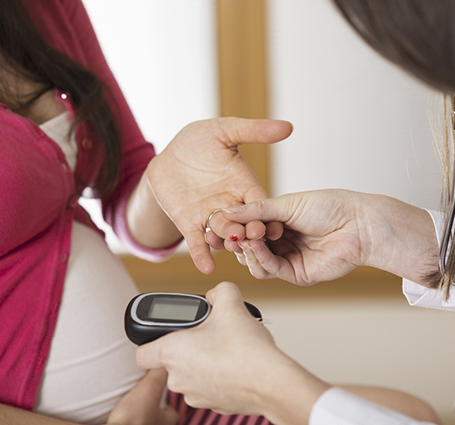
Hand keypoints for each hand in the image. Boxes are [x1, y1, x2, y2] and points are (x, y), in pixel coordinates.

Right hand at [105, 369, 177, 424]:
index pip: (172, 409)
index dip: (166, 398)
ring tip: (129, 405)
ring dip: (137, 416)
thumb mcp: (149, 388)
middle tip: (141, 396)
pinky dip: (126, 424)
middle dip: (151, 407)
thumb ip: (158, 373)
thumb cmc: (133, 418)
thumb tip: (164, 359)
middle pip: (158, 417)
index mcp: (169, 423)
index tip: (156, 389)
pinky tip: (119, 418)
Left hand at [136, 283, 294, 415]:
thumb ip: (219, 291)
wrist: (272, 383)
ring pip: (190, 377)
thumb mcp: (231, 304)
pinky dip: (218, 379)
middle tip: (208, 336)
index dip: (149, 342)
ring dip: (202, 365)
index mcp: (171, 353)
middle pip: (170, 363)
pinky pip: (209, 389)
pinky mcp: (214, 407)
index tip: (167, 335)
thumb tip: (215, 295)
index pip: (141, 354)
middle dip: (186, 349)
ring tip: (225, 351)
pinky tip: (236, 367)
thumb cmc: (246, 349)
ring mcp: (195, 397)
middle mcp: (177, 379)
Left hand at [145, 118, 290, 273]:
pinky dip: (202, 255)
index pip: (261, 204)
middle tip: (254, 236)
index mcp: (244, 185)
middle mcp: (231, 205)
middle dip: (251, 231)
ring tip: (231, 245)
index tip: (276, 226)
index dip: (269, 215)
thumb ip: (254, 131)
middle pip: (245, 223)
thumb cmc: (198, 141)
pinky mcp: (190, 224)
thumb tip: (287, 127)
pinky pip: (198, 242)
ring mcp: (211, 216)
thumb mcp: (225, 131)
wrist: (167, 155)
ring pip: (224, 235)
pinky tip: (206, 267)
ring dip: (229, 242)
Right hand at [224, 190, 438, 285]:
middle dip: (238, 241)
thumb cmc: (330, 207)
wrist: (358, 225)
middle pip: (248, 247)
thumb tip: (227, 211)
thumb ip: (255, 211)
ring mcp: (288, 258)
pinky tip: (255, 246)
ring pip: (256, 263)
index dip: (235, 226)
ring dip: (247, 252)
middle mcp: (281, 241)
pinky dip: (260, 259)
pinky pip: (270, 270)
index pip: (248, 228)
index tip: (223, 221)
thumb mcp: (286, 204)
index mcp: (278, 222)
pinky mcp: (296, 273)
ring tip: (245, 240)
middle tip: (232, 234)